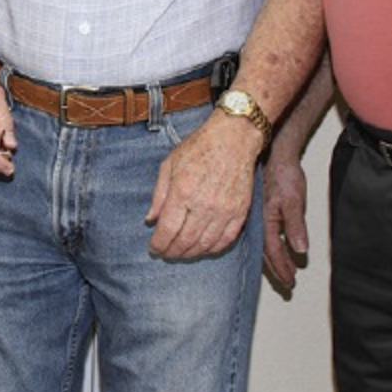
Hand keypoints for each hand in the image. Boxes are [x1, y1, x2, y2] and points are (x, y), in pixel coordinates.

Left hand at [146, 113, 260, 259]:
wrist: (234, 138)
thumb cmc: (199, 147)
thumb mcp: (169, 164)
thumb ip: (159, 194)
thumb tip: (150, 219)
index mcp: (182, 191)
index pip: (167, 230)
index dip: (158, 244)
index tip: (153, 248)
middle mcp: (204, 204)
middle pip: (185, 241)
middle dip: (172, 252)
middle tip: (165, 254)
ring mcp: (224, 210)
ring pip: (205, 245)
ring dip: (190, 253)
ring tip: (181, 252)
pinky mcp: (240, 212)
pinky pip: (226, 240)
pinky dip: (212, 249)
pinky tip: (203, 248)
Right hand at [261, 151, 309, 290]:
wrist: (276, 154)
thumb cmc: (284, 175)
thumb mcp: (294, 201)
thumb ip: (295, 226)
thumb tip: (299, 249)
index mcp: (264, 221)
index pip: (273, 252)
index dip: (282, 268)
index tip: (289, 281)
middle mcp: (257, 222)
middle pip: (266, 253)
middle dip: (277, 269)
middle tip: (287, 284)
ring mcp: (257, 217)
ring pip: (264, 245)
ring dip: (275, 260)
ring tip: (284, 271)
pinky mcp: (260, 211)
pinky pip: (264, 235)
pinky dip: (271, 246)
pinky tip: (275, 249)